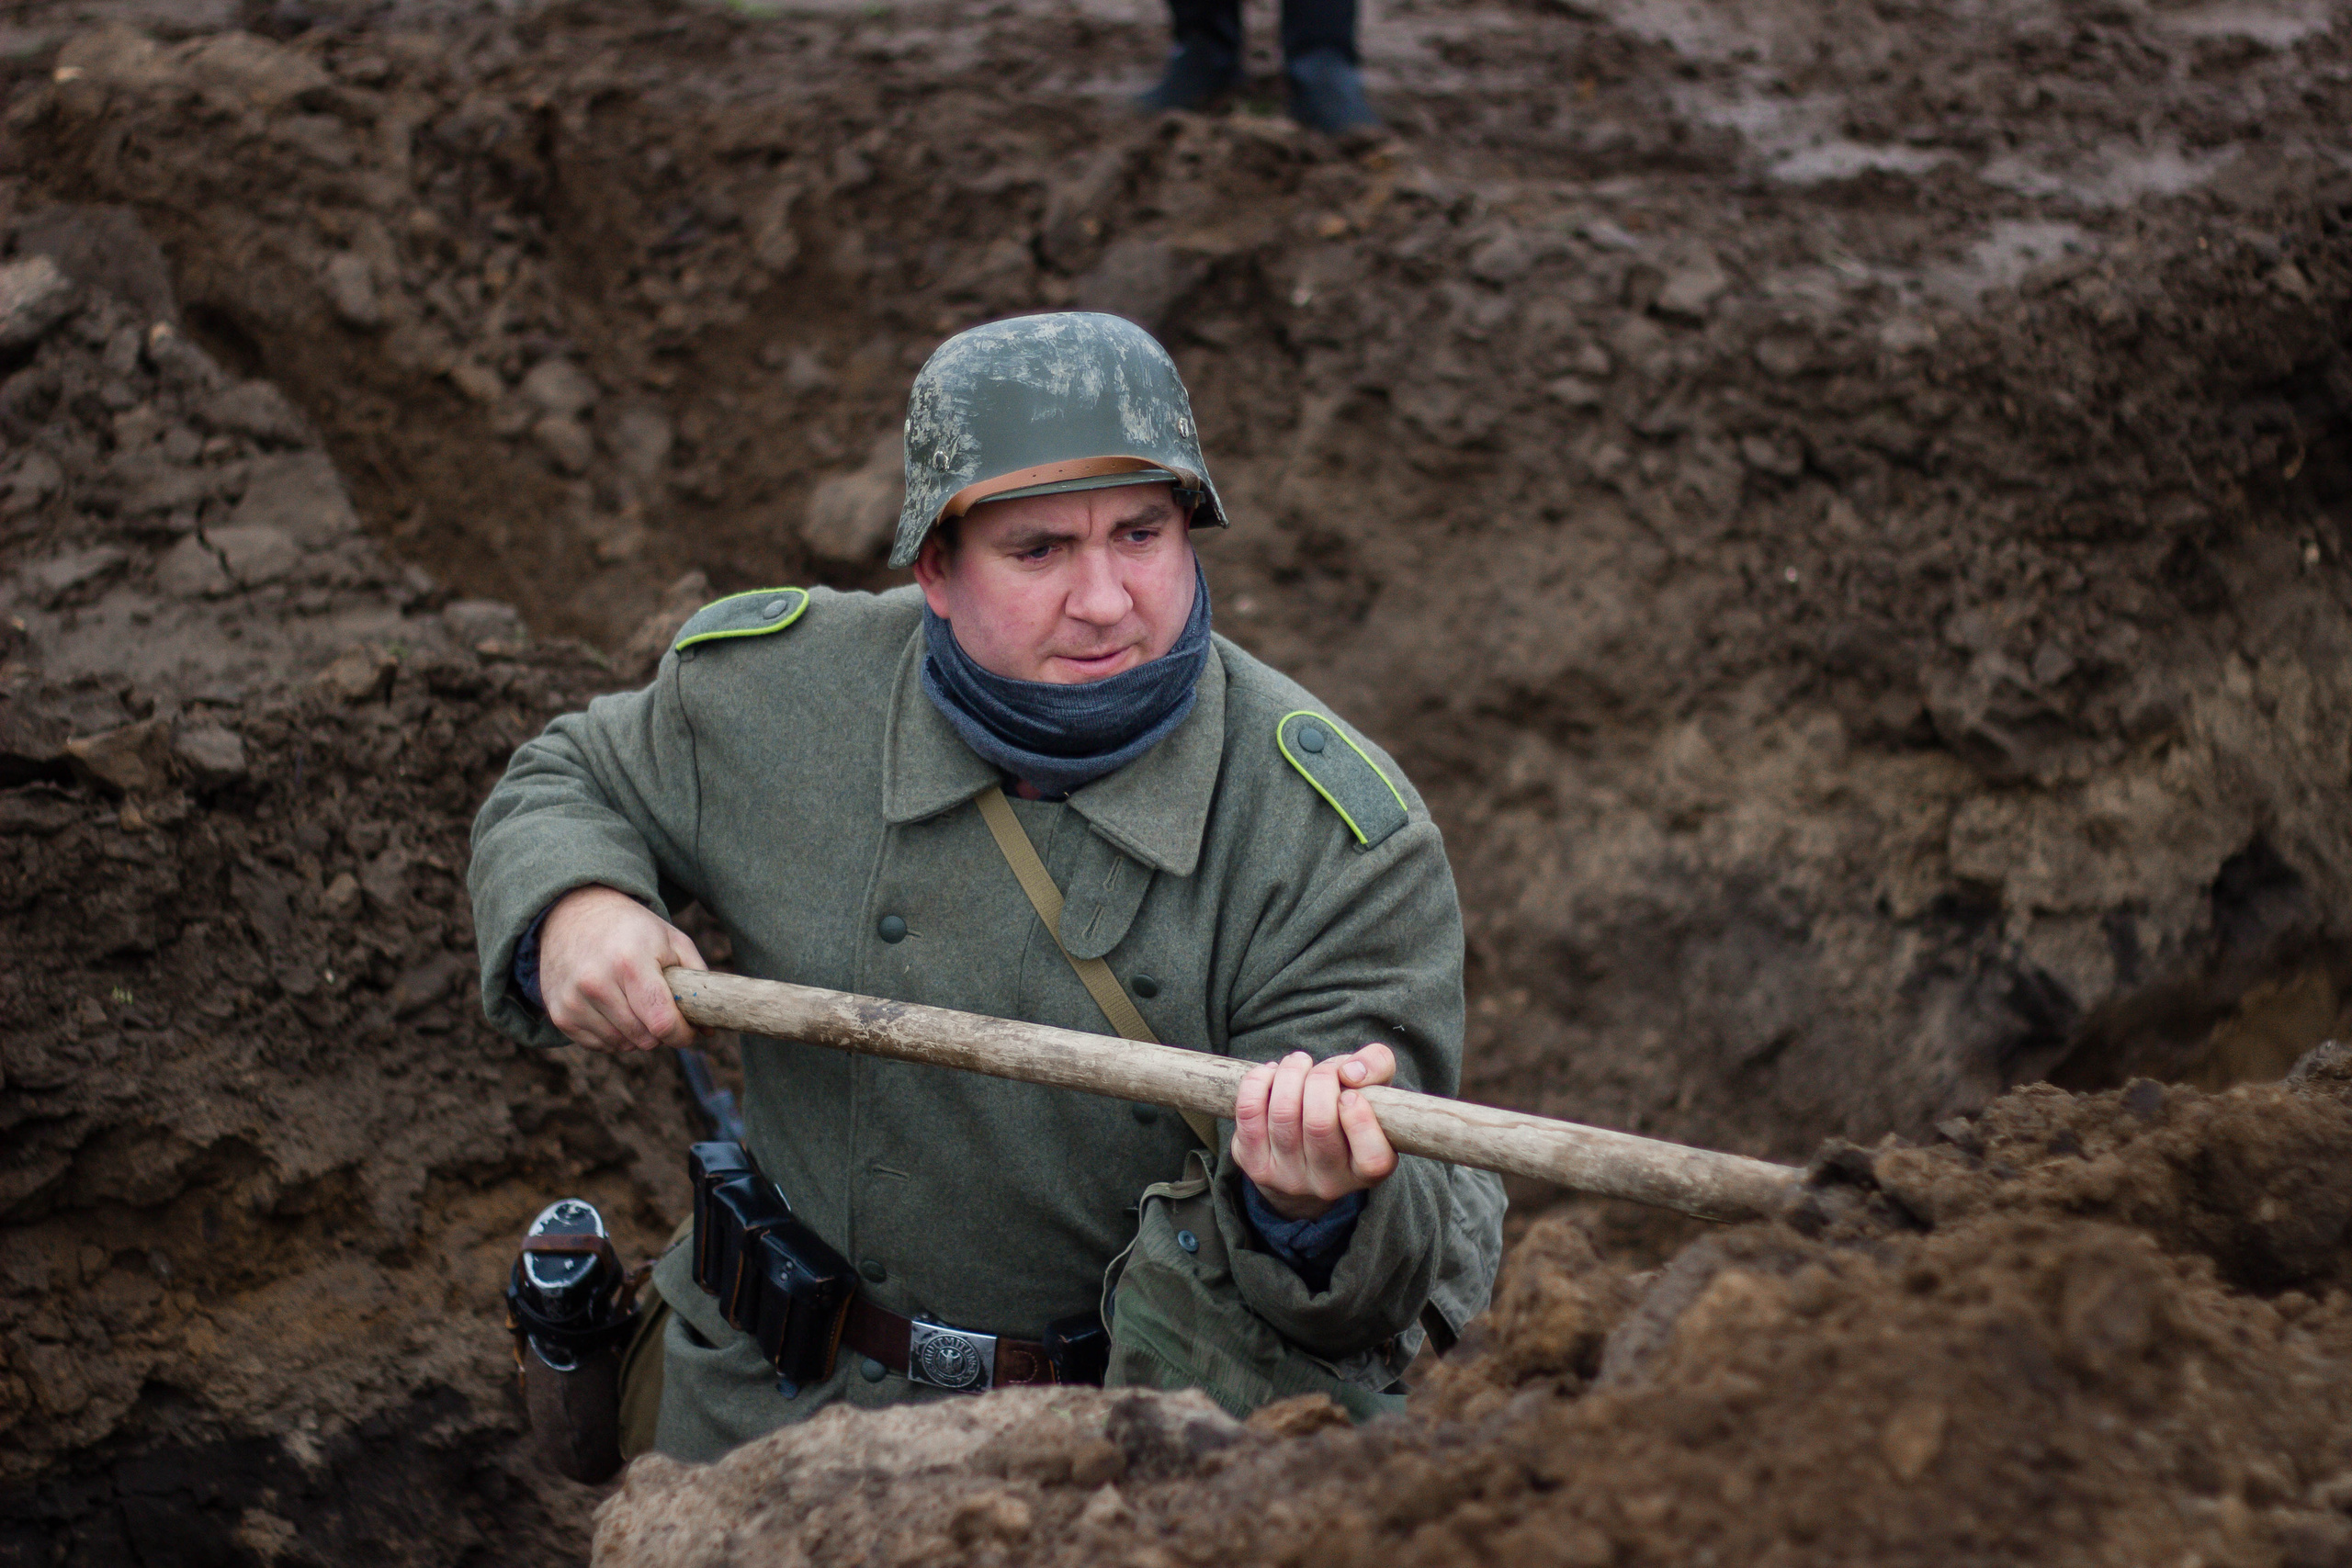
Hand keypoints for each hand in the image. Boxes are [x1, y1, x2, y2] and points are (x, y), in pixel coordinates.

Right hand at [538, 885, 707, 1053]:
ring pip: (622, 1045)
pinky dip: (613, 1035)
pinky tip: (614, 1009)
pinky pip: (599, 1045)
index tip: (690, 1031)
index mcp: (630, 962)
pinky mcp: (560, 1014)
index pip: (662, 1021)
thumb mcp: (672, 941)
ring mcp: (573, 1000)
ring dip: (637, 1034)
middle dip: (661, 1032)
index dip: (682, 1034)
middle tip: (662, 1010)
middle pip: (644, 1038)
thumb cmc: (633, 929)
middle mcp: (596, 983)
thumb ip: (697, 981)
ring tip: (636, 1004)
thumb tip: (710, 1029)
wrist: (574, 914)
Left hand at [1230, 1045, 1397, 1221]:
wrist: (1303, 1157)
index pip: (1371, 1158)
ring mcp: (1288, 1178)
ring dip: (1290, 1074)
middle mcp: (1329, 1184)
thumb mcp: (1374, 1089)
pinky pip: (1249, 1114)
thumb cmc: (1345, 1112)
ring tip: (1299, 1063)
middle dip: (1320, 1079)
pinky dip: (1258, 1082)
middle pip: (1319, 1124)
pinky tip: (1271, 1074)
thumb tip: (1351, 1071)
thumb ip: (1378, 1065)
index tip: (1350, 1094)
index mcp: (1367, 1170)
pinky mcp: (1255, 1165)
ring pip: (1283, 1114)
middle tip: (1324, 1069)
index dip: (1360, 1117)